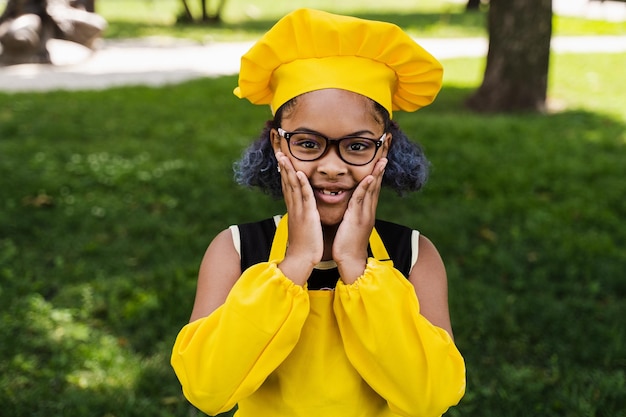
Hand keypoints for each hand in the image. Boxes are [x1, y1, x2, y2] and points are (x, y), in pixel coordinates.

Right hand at [275, 152, 322, 283]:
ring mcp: (299, 211)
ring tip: (284, 156)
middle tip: (278, 151)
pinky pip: (304, 197)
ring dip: (288, 170)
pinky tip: (299, 173)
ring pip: (292, 186)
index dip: (285, 172)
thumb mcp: (303, 226)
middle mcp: (294, 207)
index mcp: (294, 209)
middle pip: (286, 183)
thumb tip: (302, 212)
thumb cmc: (304, 246)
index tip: (282, 159)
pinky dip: (302, 184)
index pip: (287, 186)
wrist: (301, 260)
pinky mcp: (307, 216)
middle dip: (283, 166)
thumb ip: (302, 216)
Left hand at [333, 157, 387, 282]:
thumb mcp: (350, 224)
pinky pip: (362, 200)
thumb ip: (351, 213)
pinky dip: (366, 188)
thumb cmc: (346, 244)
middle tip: (386, 153)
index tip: (379, 159)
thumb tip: (348, 205)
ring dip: (377, 174)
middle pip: (377, 186)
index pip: (373, 188)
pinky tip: (370, 178)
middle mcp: (368, 211)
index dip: (376, 173)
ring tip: (383, 159)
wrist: (349, 261)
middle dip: (381, 169)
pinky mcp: (358, 219)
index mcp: (366, 211)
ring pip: (372, 190)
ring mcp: (365, 215)